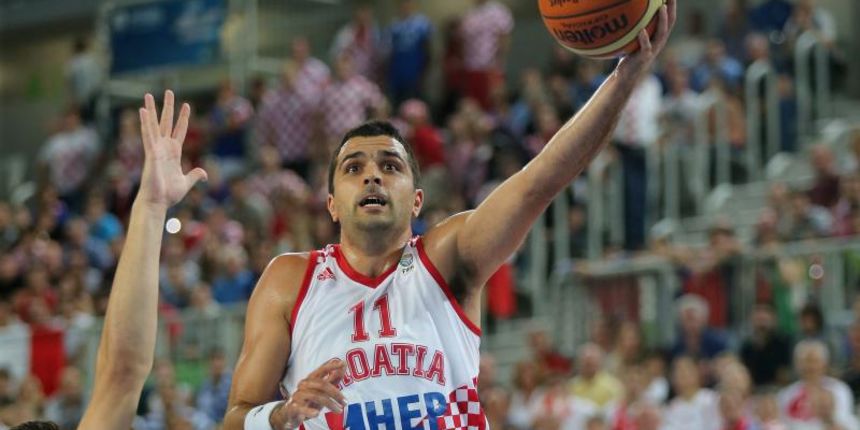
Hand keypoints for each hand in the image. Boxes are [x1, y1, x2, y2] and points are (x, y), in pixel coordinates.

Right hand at [137, 90, 207, 210]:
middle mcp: (164, 148)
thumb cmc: (168, 194)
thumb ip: (194, 175)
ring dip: (152, 109)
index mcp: (173, 153)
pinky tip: (143, 111)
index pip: (179, 131)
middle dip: (168, 107)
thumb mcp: (186, 183)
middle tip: (168, 91)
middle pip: (166, 123)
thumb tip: (204, 173)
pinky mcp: (151, 154)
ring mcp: (156, 149)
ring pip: (154, 125)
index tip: (187, 105)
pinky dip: (145, 124)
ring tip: (148, 94)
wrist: (158, 202)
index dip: (183, 118)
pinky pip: (148, 136)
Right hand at [271, 359, 347, 428]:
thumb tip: (343, 366)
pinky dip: (309, 411)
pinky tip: (317, 413)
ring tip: (339, 410)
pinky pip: (301, 408)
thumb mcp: (321, 391)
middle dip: (336, 393)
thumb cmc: (308, 401)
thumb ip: (332, 379)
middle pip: (322, 384)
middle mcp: (303, 385)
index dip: (332, 365)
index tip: (343, 363)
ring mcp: (297, 396)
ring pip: (316, 396)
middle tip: (345, 402)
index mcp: (310, 379)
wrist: (289, 415)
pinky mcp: (292, 407)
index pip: (321, 370)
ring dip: (330, 404)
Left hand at [616, 0, 676, 80]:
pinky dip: (644, 39)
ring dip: (662, 20)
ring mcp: (653, 49)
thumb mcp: (631, 39)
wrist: (625, 76)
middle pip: (670, 22)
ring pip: (662, 33)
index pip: (669, 18)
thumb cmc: (627, 55)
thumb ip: (632, 26)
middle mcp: (659, 41)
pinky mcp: (644, 57)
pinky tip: (641, 31)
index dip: (671, 5)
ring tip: (661, 8)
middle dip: (672, 8)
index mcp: (658, 36)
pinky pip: (646, 47)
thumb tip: (623, 10)